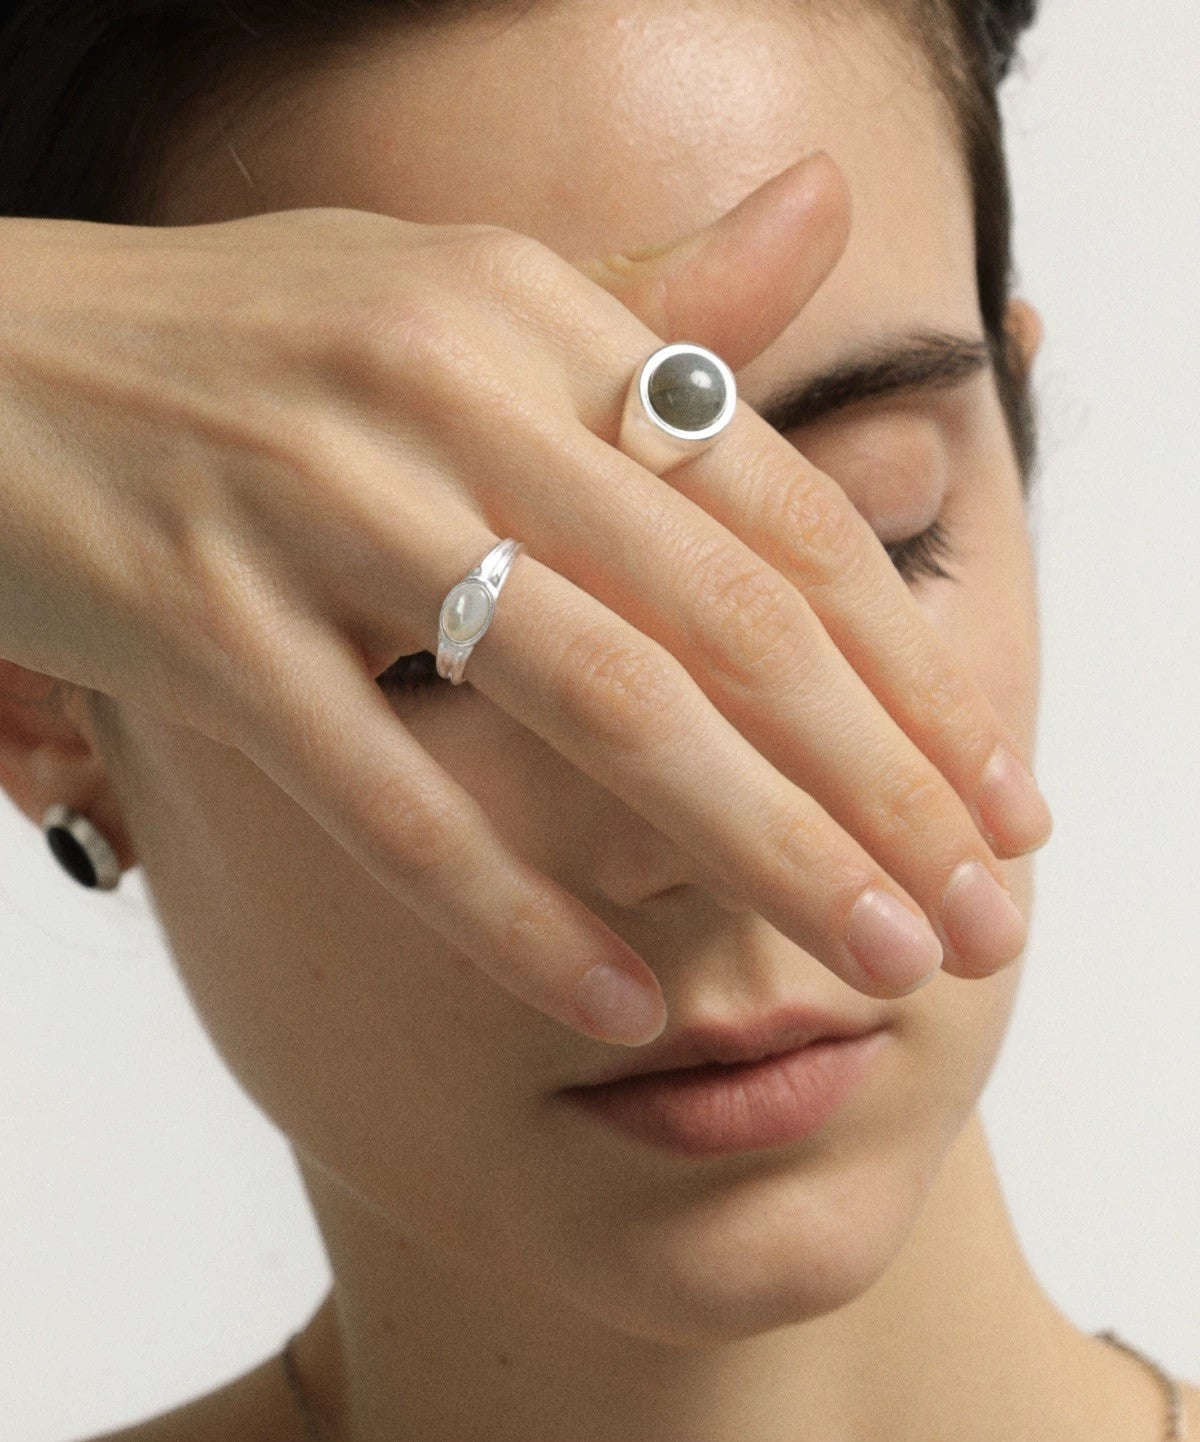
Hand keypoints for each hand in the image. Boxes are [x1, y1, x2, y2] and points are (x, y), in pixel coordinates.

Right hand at [0, 152, 1049, 1048]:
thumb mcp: (459, 298)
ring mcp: (314, 507)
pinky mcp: (194, 620)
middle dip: (881, 787)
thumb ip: (647, 306)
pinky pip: (382, 788)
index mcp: (528, 313)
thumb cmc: (247, 348)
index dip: (912, 667)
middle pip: (724, 621)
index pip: (779, 512)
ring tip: (875, 964)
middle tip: (987, 921)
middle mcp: (445, 394)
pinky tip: (615, 1001)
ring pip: (590, 704)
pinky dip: (508, 905)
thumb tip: (827, 214)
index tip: (1002, 800)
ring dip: (756, 848)